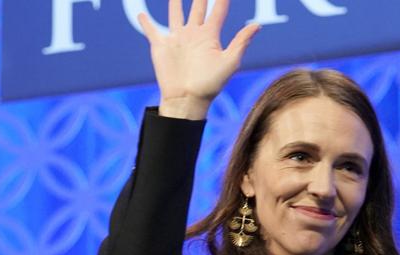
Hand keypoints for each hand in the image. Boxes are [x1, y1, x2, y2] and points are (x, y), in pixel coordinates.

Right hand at [138, 0, 260, 118]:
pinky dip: (146, 22)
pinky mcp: (161, 46)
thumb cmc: (210, 85)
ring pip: (176, 13)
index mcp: (210, 36)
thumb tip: (257, 25)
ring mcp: (177, 39)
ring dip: (175, 2)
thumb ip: (241, 42)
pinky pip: (152, 31)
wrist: (187, 100)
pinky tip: (142, 14)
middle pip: (198, 6)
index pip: (218, 9)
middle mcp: (194, 34)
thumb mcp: (229, 62)